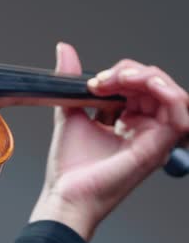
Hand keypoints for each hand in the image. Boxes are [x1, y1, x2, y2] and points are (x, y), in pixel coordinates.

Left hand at [29, 42, 188, 240]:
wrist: (65, 193)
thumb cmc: (69, 166)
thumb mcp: (70, 112)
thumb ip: (70, 81)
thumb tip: (65, 49)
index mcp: (127, 120)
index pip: (138, 84)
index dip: (119, 74)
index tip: (92, 82)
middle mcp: (143, 127)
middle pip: (155, 84)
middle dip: (130, 72)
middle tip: (102, 81)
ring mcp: (152, 137)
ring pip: (170, 93)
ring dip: (148, 77)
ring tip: (122, 79)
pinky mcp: (157, 146)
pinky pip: (179, 114)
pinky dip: (168, 93)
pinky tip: (146, 86)